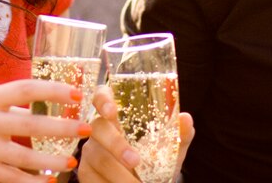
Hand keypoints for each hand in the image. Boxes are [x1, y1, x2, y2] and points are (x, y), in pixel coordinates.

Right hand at [0, 79, 90, 182]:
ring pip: (22, 157)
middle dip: (60, 128)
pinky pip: (9, 178)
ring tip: (72, 161)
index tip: (76, 94)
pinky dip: (29, 182)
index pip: (25, 90)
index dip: (52, 91)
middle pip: (29, 125)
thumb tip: (51, 94)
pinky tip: (48, 182)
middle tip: (85, 129)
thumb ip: (13, 100)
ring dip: (50, 160)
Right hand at [77, 85, 194, 182]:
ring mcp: (90, 151)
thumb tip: (186, 119)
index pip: (102, 96)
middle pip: (98, 128)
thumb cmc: (156, 160)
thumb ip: (178, 134)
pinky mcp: (85, 173)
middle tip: (136, 162)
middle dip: (117, 145)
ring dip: (119, 174)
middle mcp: (99, 130)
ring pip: (98, 159)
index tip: (111, 110)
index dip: (102, 99)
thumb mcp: (169, 148)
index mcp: (117, 115)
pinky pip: (93, 178)